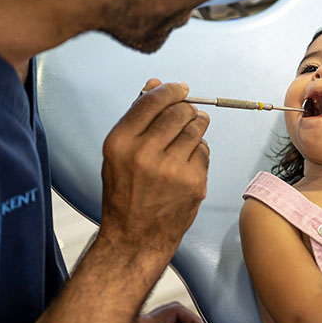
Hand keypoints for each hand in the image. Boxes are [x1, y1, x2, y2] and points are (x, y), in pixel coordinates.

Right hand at [99, 79, 210, 256]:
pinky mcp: (193, 182)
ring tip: (190, 133)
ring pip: (196, 129)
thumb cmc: (125, 193)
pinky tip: (187, 162)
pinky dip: (199, 151)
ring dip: (197, 125)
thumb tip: (155, 84)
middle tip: (188, 112)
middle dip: (187, 108)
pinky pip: (204, 151)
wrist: (135, 237)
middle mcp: (144, 154)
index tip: (181, 89)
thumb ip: (136, 118)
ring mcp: (171, 169)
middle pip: (179, 112)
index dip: (171, 90)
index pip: (152, 101)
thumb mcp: (118, 154)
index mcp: (120, 143)